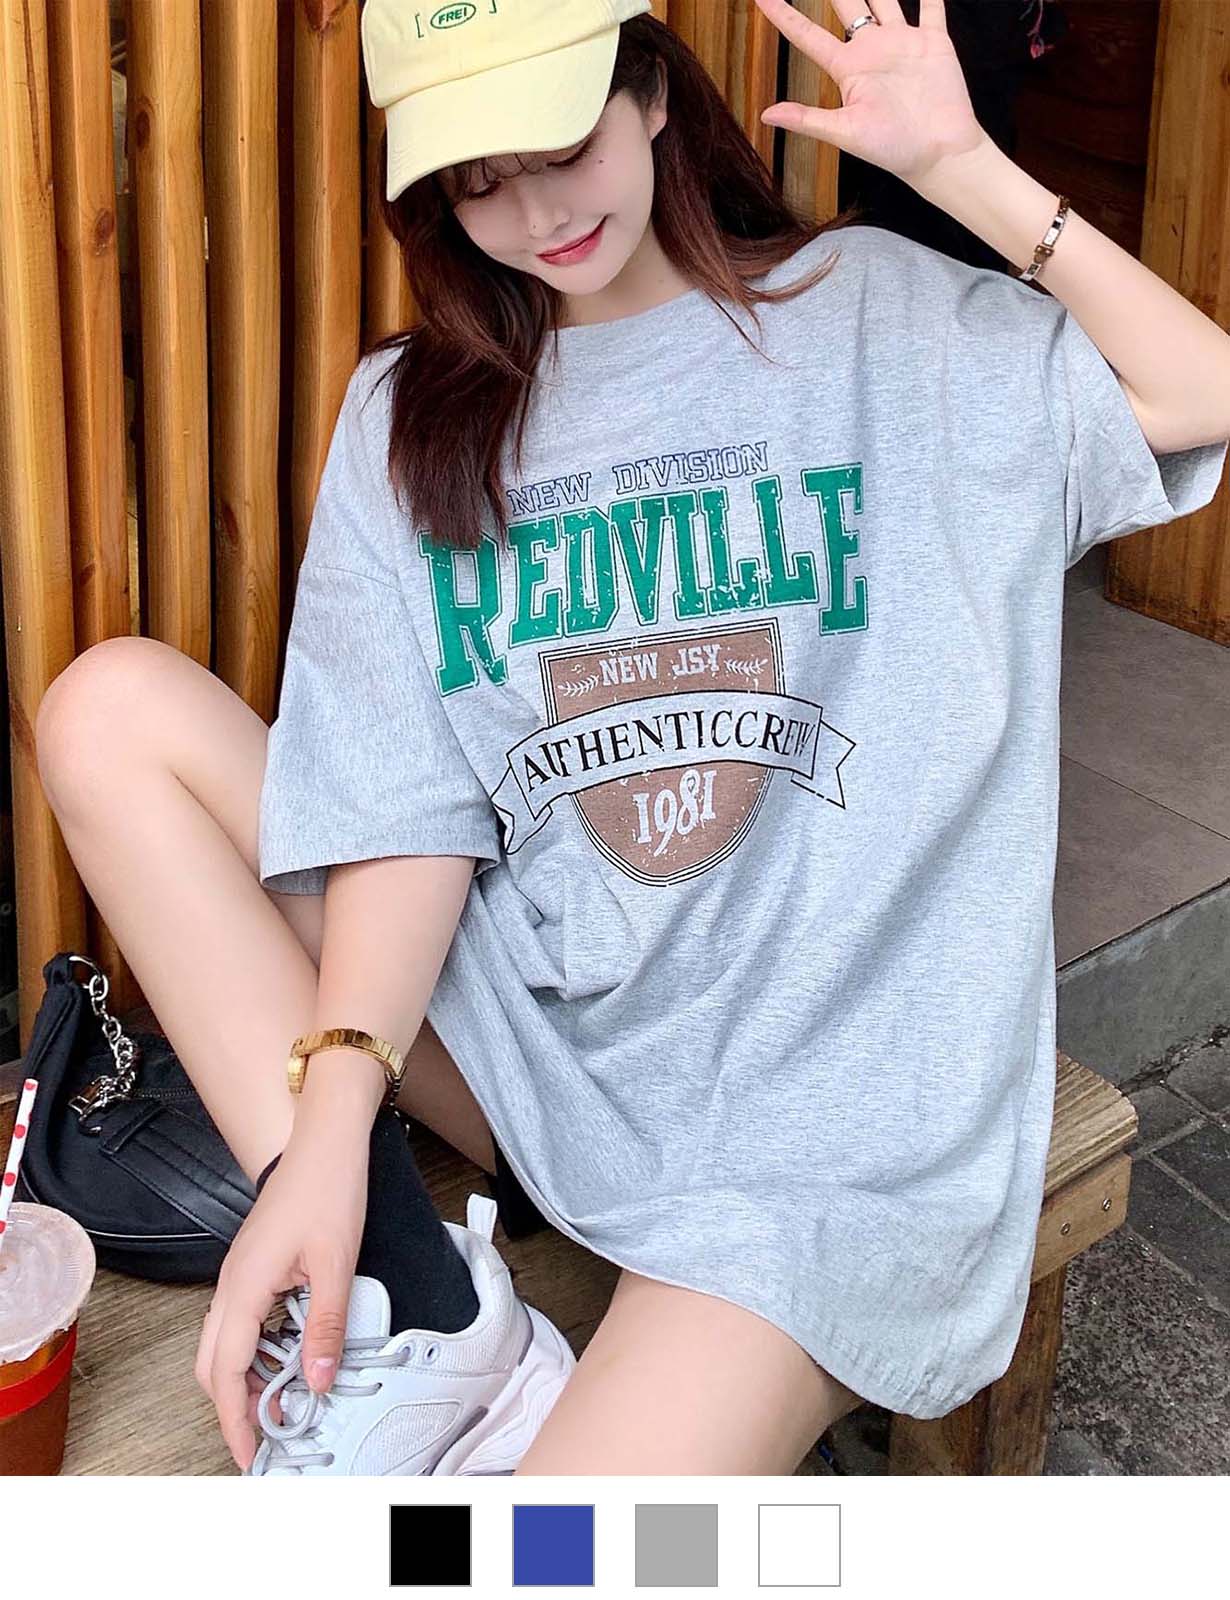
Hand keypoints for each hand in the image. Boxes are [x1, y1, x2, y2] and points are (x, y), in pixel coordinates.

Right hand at [194, 1123, 368, 1471]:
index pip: (226, 1371)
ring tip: (282, 1402)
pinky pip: (240, 1321)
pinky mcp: (252, 1266)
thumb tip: (317, 1382)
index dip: (234, 1419)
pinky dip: (254, 1350)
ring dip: (244, 1378)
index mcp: (244, 1286)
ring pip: (223, 1344)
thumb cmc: (329, 1189)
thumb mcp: (336, 1265)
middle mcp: (231, 1284)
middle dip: (232, 1406)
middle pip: (211, 1365)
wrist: (325, 1140)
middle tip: (266, 1436)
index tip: (248, 1453)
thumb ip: (326, 1327)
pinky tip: (287, 1356)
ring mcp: (238, 1274)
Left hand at [752, 0, 987, 190]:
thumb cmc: (891, 148)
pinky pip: (931, 6)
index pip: (809, 36)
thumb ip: (808, 119)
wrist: (938, 153)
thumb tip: (766, 115)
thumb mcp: (845, 133)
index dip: (785, 16)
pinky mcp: (933, 42)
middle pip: (847, 5)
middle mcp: (872, 51)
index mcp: (848, 69)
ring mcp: (902, 42)